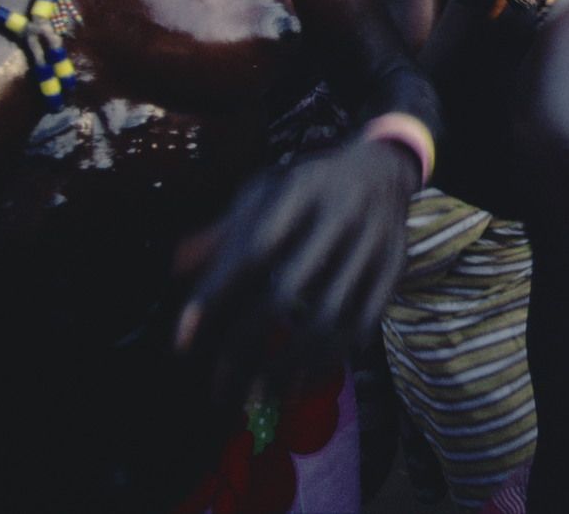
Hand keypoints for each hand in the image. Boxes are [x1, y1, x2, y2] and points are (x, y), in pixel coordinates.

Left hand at [174, 137, 417, 403]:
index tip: (182, 341)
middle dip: (246, 346)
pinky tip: (297, 385)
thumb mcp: (265, 191)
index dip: (216, 295)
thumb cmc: (308, 188)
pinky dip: (328, 361)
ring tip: (255, 398)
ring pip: (328, 317)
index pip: (252, 249)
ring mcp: (372, 246)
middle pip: (286, 291)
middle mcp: (340, 216)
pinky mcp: (392, 272)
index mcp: (301, 191)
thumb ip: (224, 230)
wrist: (384, 170)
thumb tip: (177, 266)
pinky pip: (361, 325)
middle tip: (217, 388)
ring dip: (287, 366)